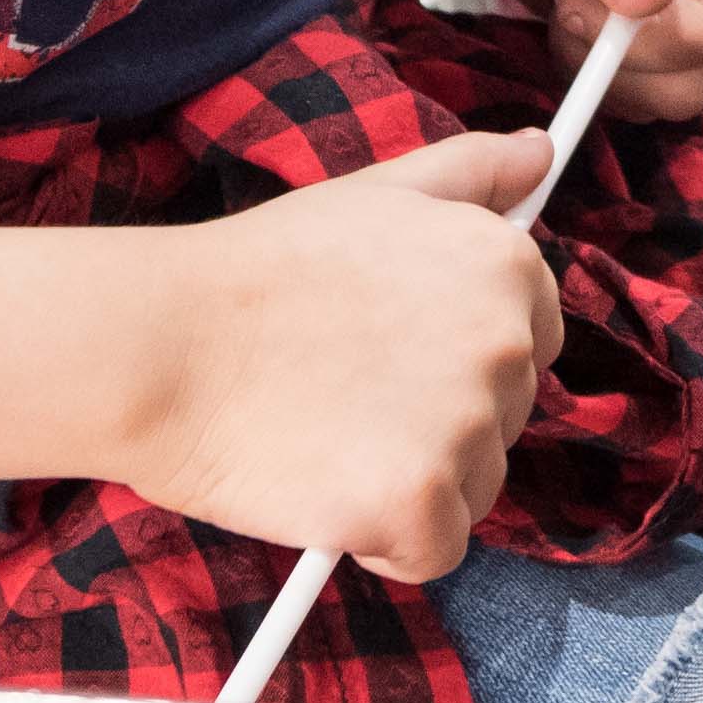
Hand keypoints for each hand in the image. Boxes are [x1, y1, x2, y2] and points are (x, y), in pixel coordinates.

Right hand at [115, 128, 562, 579]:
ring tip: (330, 439)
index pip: (534, 338)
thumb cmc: (260, 271)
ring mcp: (466, 424)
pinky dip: (384, 544)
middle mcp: (505, 340)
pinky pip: (434, 551)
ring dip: (416, 483)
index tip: (395, 354)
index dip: (461, 357)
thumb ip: (471, 171)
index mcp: (504, 263)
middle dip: (439, 419)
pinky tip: (326, 496)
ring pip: (475, 488)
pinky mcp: (419, 502)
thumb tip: (541, 151)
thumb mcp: (376, 192)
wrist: (161, 344)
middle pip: (506, 417)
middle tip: (345, 392)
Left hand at [429, 0, 702, 120]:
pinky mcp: (648, 28)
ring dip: (600, 69)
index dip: (638, 37)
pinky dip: (589, 74)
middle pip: (698, 69)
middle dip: (618, 58)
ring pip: (671, 92)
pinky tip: (563, 17)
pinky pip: (636, 90)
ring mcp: (687, 0)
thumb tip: (651, 0)